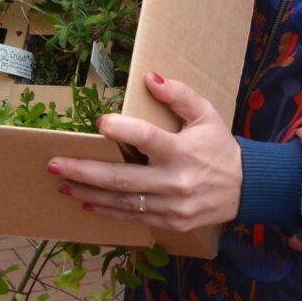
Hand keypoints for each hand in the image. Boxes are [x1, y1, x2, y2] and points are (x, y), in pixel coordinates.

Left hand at [49, 72, 241, 233]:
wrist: (247, 188)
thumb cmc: (220, 146)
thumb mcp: (207, 114)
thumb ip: (180, 95)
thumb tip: (150, 78)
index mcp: (183, 151)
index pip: (149, 138)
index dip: (124, 130)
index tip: (100, 123)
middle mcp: (176, 181)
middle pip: (123, 179)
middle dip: (84, 172)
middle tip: (54, 164)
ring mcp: (172, 206)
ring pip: (122, 202)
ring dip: (88, 193)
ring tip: (61, 183)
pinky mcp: (171, 222)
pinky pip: (133, 217)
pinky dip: (107, 212)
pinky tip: (85, 203)